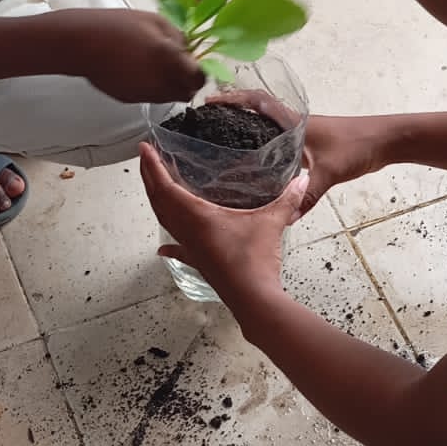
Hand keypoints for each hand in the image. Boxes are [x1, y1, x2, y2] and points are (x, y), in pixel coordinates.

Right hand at [68, 9, 204, 103]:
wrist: (82, 43)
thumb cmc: (117, 26)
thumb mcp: (155, 21)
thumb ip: (179, 37)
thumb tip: (189, 50)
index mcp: (169, 60)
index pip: (199, 79)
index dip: (201, 73)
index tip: (197, 63)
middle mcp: (160, 83)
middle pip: (187, 94)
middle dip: (188, 83)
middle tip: (180, 67)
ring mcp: (144, 94)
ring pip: (169, 98)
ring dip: (171, 86)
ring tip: (158, 67)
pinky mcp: (130, 99)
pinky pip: (150, 97)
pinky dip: (152, 88)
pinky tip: (139, 71)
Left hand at [139, 142, 310, 306]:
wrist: (253, 298)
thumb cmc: (254, 261)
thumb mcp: (272, 222)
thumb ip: (286, 199)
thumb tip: (301, 181)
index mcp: (196, 217)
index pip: (165, 186)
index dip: (153, 166)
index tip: (145, 148)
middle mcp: (186, 231)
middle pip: (158, 201)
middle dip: (149, 178)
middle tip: (146, 158)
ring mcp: (190, 248)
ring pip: (164, 220)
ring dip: (157, 202)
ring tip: (154, 187)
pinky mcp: (198, 262)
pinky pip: (179, 249)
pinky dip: (170, 245)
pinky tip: (163, 248)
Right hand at [187, 92, 390, 214]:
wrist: (387, 142)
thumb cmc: (357, 146)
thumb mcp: (329, 172)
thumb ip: (305, 197)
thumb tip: (283, 220)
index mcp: (293, 122)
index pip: (256, 101)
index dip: (231, 99)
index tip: (208, 104)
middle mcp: (294, 124)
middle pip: (256, 112)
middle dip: (231, 114)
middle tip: (206, 126)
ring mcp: (301, 134)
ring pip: (267, 128)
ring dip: (246, 130)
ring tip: (221, 145)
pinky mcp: (310, 145)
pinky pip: (279, 143)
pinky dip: (264, 148)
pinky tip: (256, 165)